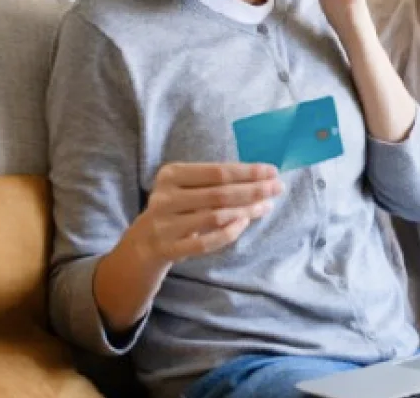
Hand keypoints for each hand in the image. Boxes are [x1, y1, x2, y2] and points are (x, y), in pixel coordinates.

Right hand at [128, 162, 282, 267]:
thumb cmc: (177, 208)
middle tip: (278, 188)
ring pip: (215, 217)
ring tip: (266, 205)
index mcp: (171, 175)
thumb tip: (262, 175)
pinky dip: (228, 233)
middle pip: (219, 193)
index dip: (248, 172)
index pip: (217, 171)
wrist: (141, 243)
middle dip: (253, 190)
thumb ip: (216, 180)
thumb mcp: (186, 187)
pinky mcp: (168, 249)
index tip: (272, 172)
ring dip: (246, 211)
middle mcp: (165, 198)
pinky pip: (205, 242)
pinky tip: (244, 223)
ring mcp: (164, 225)